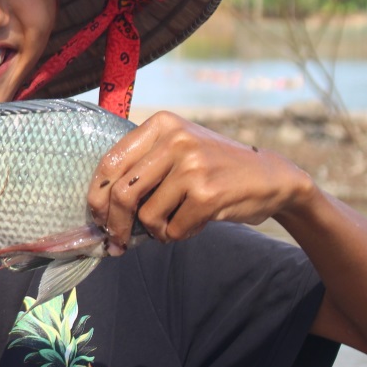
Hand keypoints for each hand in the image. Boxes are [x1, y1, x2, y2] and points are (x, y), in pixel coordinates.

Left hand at [87, 111, 310, 252]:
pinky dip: (176, 235)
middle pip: (123, 192)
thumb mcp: (176, 150)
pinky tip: (192, 223)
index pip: (110, 162)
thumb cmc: (212, 167)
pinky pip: (172, 229)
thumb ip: (140, 166)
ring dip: (155, 231)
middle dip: (115, 224)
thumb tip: (99, 207)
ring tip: (172, 222)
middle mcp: (175, 140)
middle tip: (116, 241)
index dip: (97, 196)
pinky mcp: (207, 193)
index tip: (96, 217)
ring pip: (147, 215)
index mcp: (160, 124)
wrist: (270, 177)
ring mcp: (192, 165)